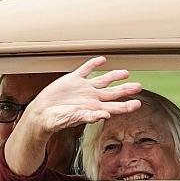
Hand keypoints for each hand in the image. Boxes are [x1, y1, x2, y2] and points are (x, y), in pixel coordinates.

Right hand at [4, 57, 141, 175]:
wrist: (41, 114)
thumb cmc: (56, 120)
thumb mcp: (73, 118)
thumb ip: (90, 117)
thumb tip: (106, 115)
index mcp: (94, 109)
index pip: (115, 107)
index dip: (127, 106)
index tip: (138, 104)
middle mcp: (91, 98)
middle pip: (113, 93)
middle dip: (126, 89)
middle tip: (139, 86)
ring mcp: (83, 88)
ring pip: (103, 81)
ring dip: (114, 76)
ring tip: (126, 73)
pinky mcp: (72, 80)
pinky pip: (86, 70)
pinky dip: (94, 64)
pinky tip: (102, 60)